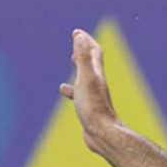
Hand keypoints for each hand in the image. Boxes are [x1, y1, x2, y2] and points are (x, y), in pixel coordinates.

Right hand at [59, 29, 119, 153]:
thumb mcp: (86, 79)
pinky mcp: (88, 107)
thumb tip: (80, 36)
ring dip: (79, 66)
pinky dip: (72, 88)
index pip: (93, 52)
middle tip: (77, 41)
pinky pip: (80, 94)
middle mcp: (97, 83)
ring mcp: (93, 96)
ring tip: (72, 60)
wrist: (102, 134)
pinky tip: (65, 90)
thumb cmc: (94, 107)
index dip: (86, 40)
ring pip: (86, 76)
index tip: (77, 32)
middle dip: (84, 49)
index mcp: (96, 74)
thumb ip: (82, 58)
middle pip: (92, 62)